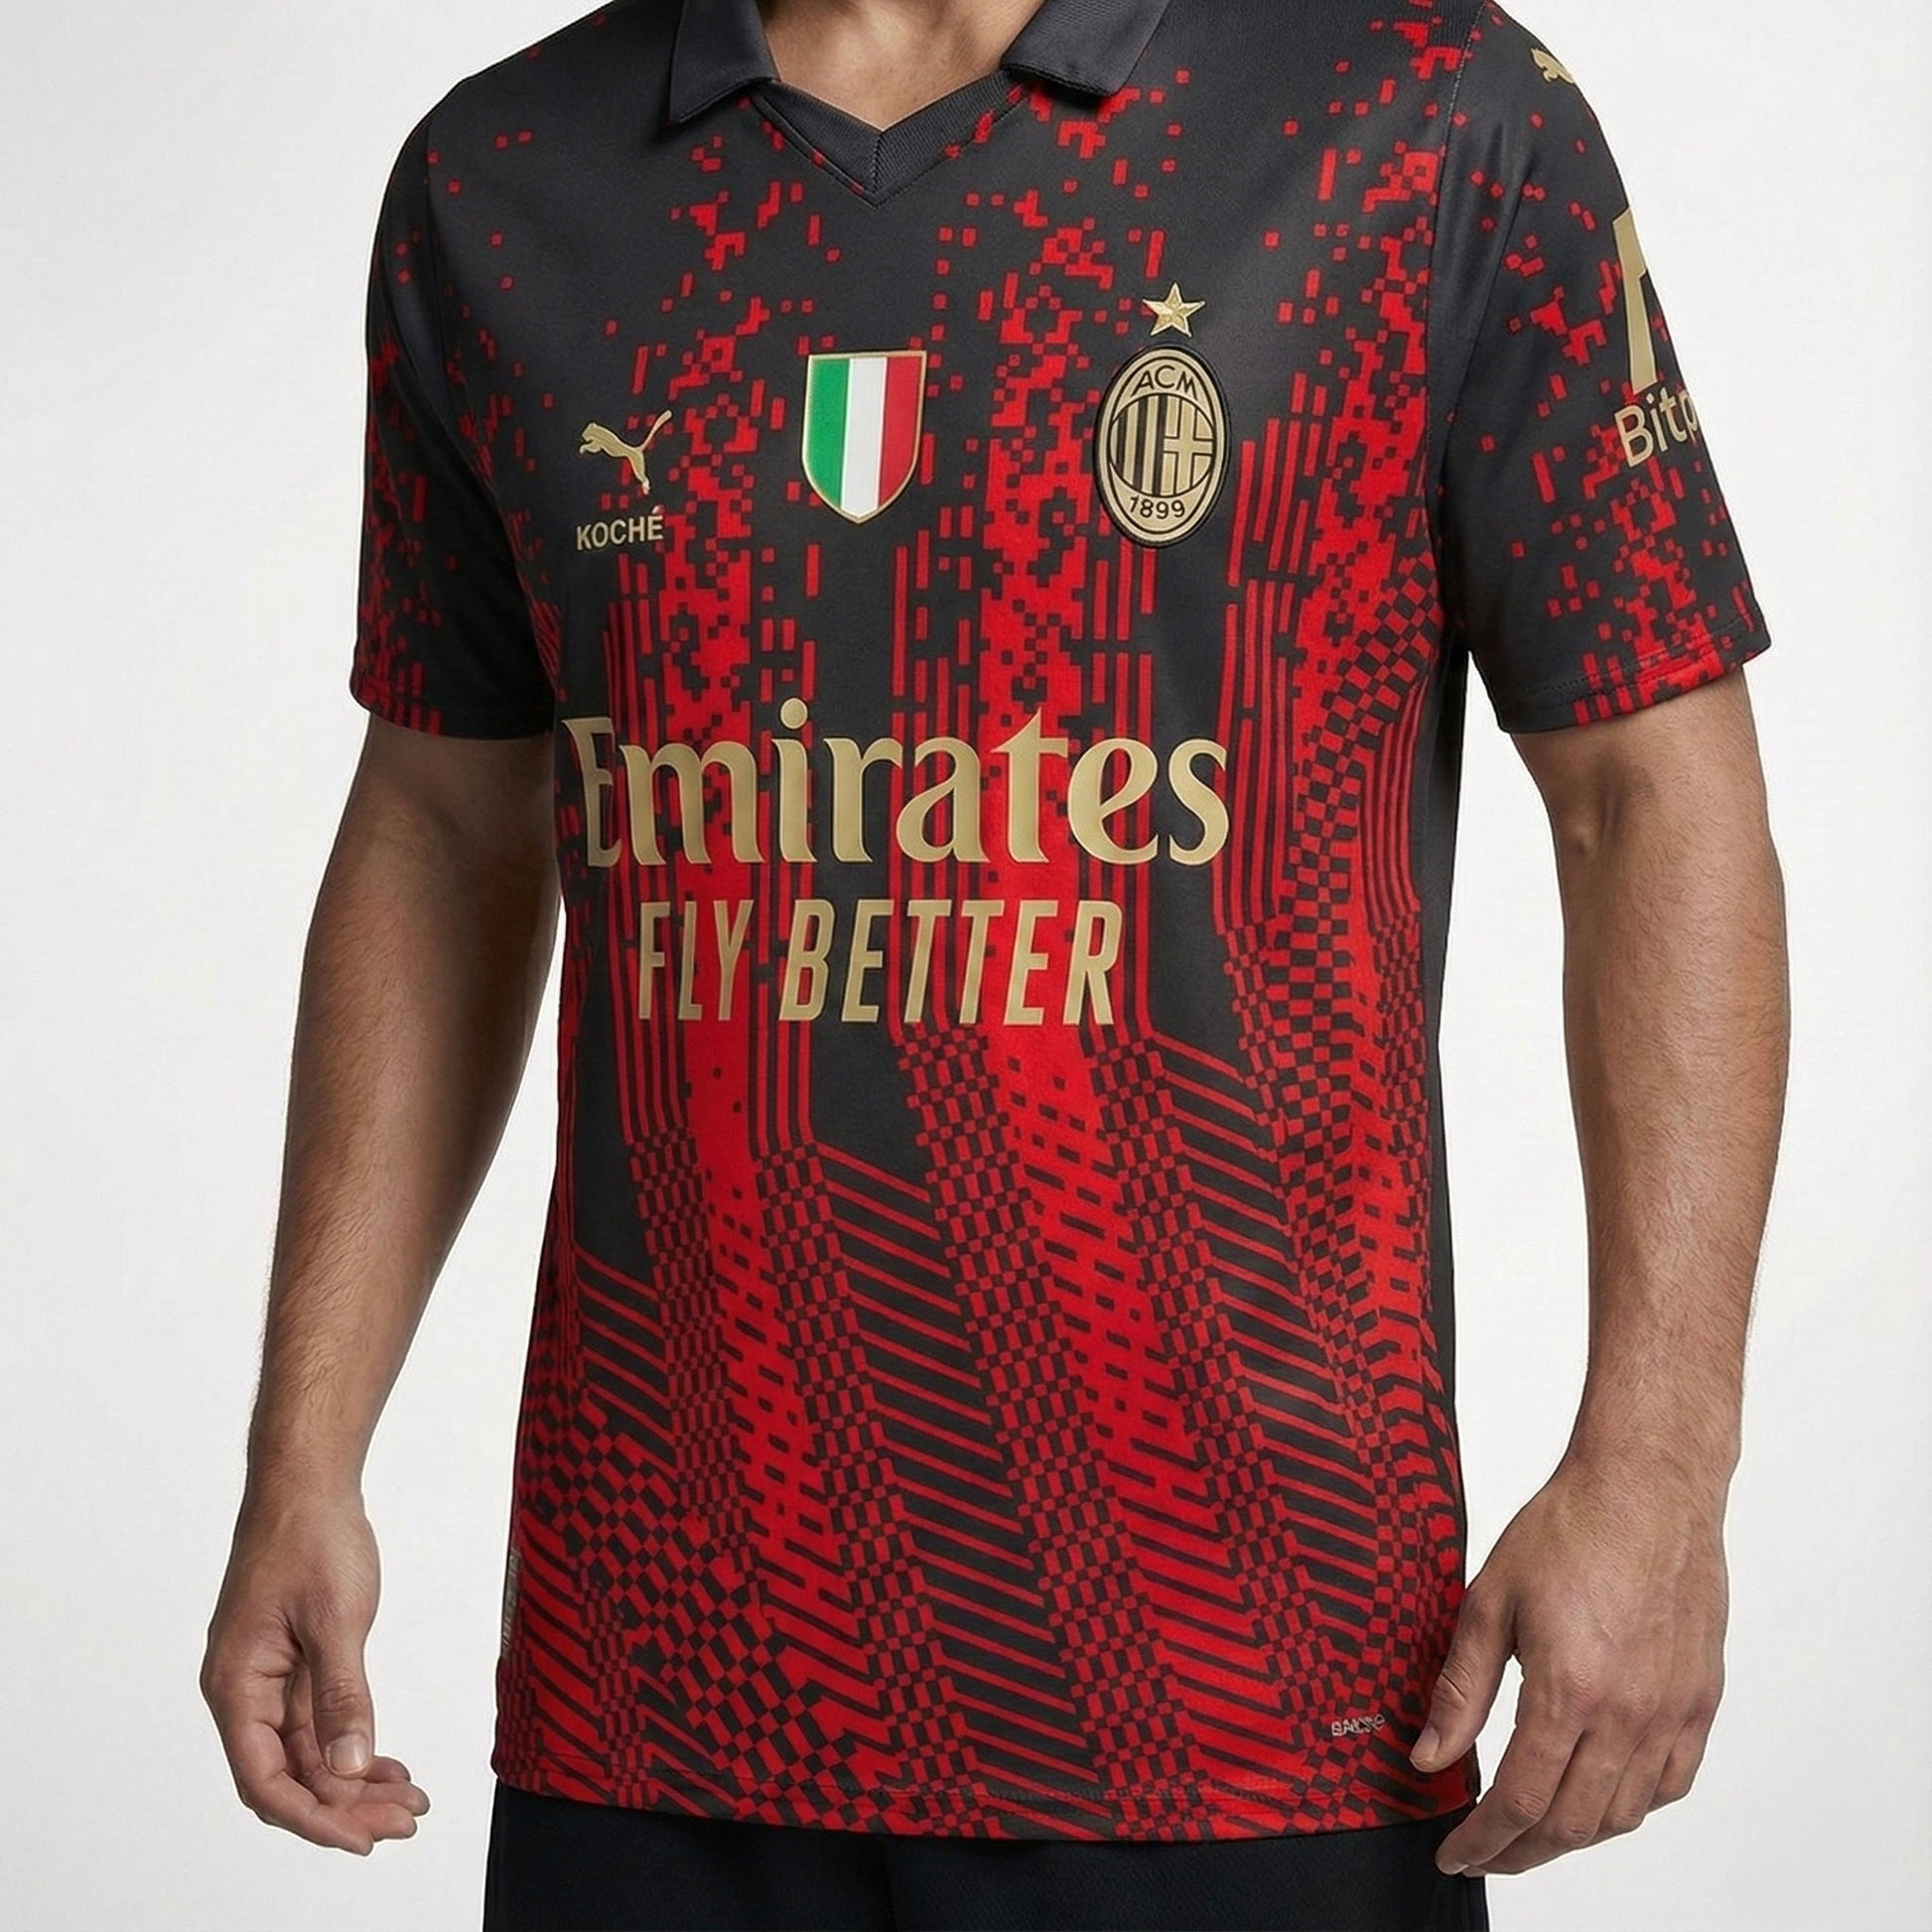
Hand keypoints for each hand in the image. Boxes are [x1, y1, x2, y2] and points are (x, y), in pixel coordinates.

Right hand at [201, 1490, 429, 1853]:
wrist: (308, 1483)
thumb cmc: (310, 1538)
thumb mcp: (336, 1618)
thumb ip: (341, 1696)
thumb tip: (347, 1767)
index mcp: (237, 1686)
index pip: (267, 1780)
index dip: (313, 1818)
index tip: (363, 1839)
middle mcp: (245, 1691)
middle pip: (289, 1775)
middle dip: (345, 1807)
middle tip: (404, 1822)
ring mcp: (270, 1679)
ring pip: (309, 1753)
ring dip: (355, 1781)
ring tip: (408, 1801)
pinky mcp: (295, 1663)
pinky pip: (319, 1723)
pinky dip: (353, 1745)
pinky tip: (388, 1765)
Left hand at [1410, 1451, 1726, 1876]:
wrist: (1648, 1488)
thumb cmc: (1570, 1528)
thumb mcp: (1489, 1601)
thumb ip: (1459, 1688)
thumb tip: (1428, 1755)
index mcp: (1569, 1689)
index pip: (1521, 1800)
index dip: (1484, 1839)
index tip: (1456, 1853)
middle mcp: (1629, 1713)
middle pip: (1573, 1823)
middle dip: (1521, 1850)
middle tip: (1486, 1850)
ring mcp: (1672, 1712)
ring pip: (1623, 1814)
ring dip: (1574, 1835)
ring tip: (1533, 1829)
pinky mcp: (1701, 1701)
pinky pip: (1671, 1784)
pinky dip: (1631, 1806)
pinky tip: (1599, 1796)